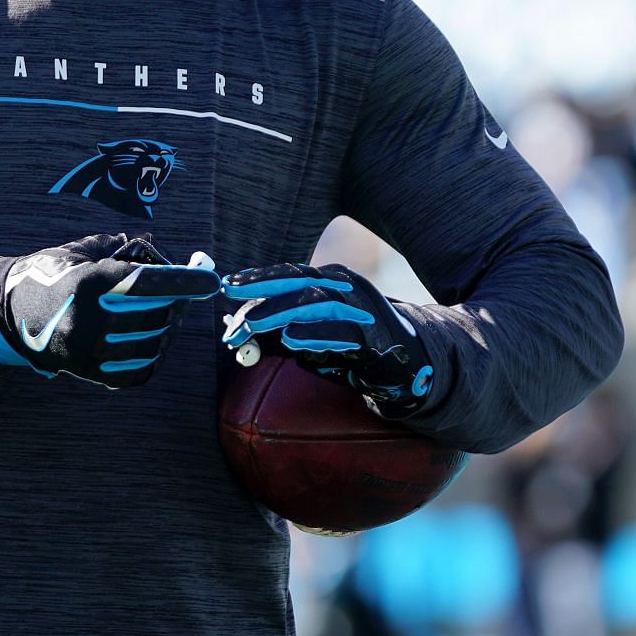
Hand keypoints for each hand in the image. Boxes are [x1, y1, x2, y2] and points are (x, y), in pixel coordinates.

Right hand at [0, 234, 218, 386]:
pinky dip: (154, 353)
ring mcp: (86, 351)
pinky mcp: (89, 372)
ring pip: (153, 343)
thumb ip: (128, 253)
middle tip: (184, 290)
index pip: (146, 282)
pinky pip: (140, 369)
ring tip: (165, 313)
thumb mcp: (84, 251)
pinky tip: (152, 337)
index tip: (211, 280)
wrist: (11, 311)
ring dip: (168, 327)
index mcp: (87, 282)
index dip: (184, 280)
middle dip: (178, 300)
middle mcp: (86, 319)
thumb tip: (177, 265)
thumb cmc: (54, 272)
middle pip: (155, 312)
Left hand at [219, 263, 434, 410]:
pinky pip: (338, 332)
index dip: (258, 277)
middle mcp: (345, 286)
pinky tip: (290, 338)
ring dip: (280, 313)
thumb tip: (240, 330)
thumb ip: (282, 329)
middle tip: (231, 302)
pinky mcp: (371, 334)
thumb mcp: (314, 332)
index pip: (289, 273)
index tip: (229, 284)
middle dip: (262, 291)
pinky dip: (313, 334)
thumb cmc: (352, 345)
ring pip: (315, 303)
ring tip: (251, 324)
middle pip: (298, 282)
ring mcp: (359, 308)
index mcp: (331, 279)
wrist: (405, 362)